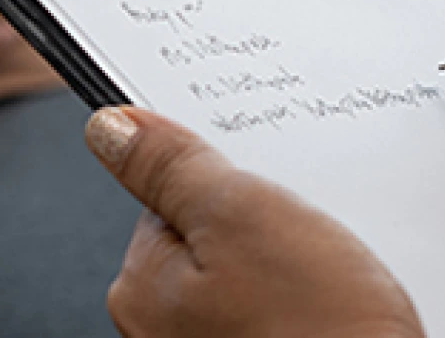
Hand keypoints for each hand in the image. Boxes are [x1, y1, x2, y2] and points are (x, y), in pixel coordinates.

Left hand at [85, 107, 424, 337]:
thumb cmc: (320, 329)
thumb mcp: (242, 215)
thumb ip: (173, 168)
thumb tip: (114, 127)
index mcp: (142, 287)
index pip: (170, 194)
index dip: (224, 175)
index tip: (259, 173)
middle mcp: (162, 330)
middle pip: (209, 231)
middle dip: (260, 217)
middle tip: (301, 227)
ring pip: (250, 265)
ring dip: (288, 254)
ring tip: (323, 268)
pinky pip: (275, 300)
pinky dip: (303, 290)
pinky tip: (331, 295)